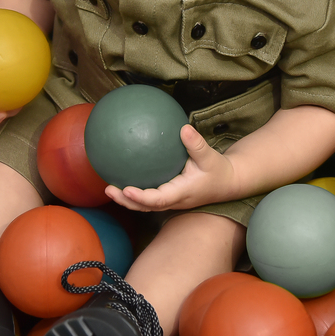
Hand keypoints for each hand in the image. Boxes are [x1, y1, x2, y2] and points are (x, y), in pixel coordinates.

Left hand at [104, 125, 237, 212]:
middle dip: (126, 201)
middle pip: (145, 207)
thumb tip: (183, 128)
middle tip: (108, 189)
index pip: (158, 200)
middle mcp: (173, 201)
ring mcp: (170, 200)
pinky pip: (149, 197)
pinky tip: (123, 177)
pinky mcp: (168, 196)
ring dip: (126, 199)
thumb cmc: (217, 170)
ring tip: (108, 188)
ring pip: (145, 205)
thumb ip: (196, 144)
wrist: (226, 183)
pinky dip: (134, 192)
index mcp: (181, 193)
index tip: (126, 190)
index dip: (141, 197)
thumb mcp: (210, 156)